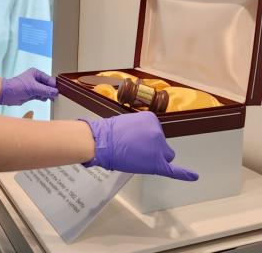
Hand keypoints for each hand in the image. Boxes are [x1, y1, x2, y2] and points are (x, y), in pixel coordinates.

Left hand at [0, 68, 57, 105]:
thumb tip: (56, 92)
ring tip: (51, 99)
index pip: (49, 79)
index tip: (58, 92)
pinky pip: (41, 95)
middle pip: (48, 85)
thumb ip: (45, 90)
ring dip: (48, 95)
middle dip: (51, 91)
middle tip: (56, 97)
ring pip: (45, 91)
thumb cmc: (17, 87)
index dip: (54, 86)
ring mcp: (34, 87)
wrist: (6, 94)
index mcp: (36, 73)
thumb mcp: (33, 88)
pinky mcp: (32, 94)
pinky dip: (43, 98)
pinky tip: (44, 99)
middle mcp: (36, 79)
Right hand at [80, 111, 198, 180]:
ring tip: (137, 158)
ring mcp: (158, 147)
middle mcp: (158, 132)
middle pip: (162, 145)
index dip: (145, 139)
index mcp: (152, 119)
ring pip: (164, 157)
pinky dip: (185, 174)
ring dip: (155, 158)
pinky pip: (173, 170)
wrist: (101, 141)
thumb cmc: (109, 132)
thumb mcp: (128, 123)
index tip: (132, 139)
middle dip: (152, 149)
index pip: (156, 133)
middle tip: (133, 150)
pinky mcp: (156, 163)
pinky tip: (194, 176)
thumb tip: (144, 142)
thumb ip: (141, 130)